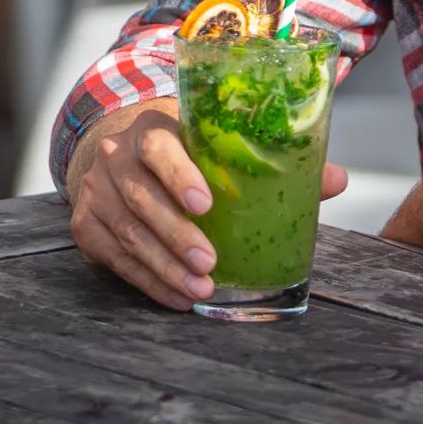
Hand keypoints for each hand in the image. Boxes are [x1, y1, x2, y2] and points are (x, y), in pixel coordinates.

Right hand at [66, 98, 348, 310]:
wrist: (118, 152)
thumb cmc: (181, 150)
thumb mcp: (214, 143)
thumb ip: (270, 162)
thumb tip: (336, 178)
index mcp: (151, 126)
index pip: (158, 145)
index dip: (180, 174)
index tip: (207, 204)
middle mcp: (115, 155)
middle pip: (141, 196)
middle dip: (177, 234)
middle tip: (210, 264)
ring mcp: (96, 190)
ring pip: (129, 231)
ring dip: (165, 265)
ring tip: (200, 291)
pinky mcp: (86, 224)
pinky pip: (117, 258)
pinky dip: (148, 281)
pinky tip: (177, 297)